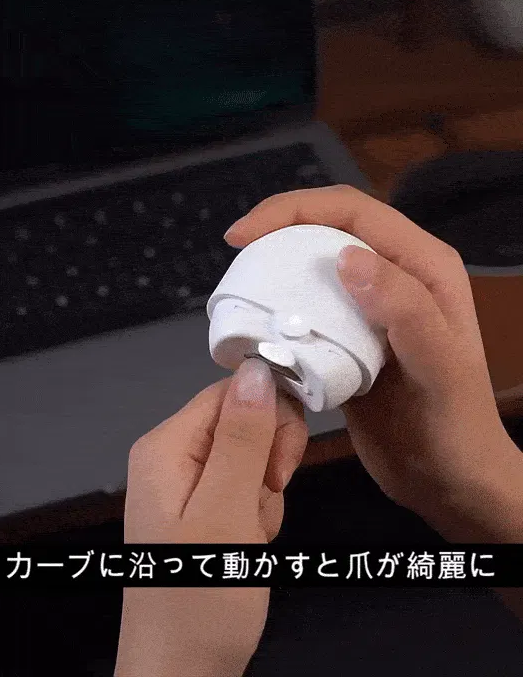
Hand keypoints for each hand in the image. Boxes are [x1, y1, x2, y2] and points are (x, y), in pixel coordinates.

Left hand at [115, 359, 307, 676]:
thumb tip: (259, 367)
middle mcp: (173, 455)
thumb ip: (243, 438)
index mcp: (167, 445)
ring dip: (265, 496)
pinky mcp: (203, 507)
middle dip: (267, 464)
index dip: (267, 420)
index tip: (278, 468)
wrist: (183, 673)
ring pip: (254, 458)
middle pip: (245, 422)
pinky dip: (258, 513)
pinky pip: (247, 488)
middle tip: (259, 505)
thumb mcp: (226, 512)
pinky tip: (246, 543)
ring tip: (248, 536)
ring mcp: (187, 483)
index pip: (232, 392)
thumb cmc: (200, 597)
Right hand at [224, 185, 522, 541]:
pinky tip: (262, 331)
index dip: (293, 210)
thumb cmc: (453, 426)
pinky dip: (283, 314)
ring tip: (244, 293)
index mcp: (424, 265)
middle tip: (237, 262)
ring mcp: (372, 308)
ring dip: (277, 275)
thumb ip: (404, 308)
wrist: (448, 480)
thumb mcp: (437, 367)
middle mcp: (397, 276)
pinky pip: (311, 311)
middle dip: (278, 236)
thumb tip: (346, 256)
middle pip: (327, 231)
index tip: (242, 236)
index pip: (352, 211)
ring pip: (314, 270)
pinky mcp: (351, 339)